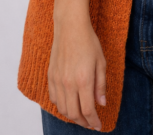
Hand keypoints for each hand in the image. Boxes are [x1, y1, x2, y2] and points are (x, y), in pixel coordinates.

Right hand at [48, 0, 105, 129]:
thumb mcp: (101, 62)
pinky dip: (61, 106)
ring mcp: (57, 80)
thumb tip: (101, 104)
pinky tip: (69, 104)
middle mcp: (68, 83)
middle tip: (91, 123)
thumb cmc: (88, 42)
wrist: (70, 27)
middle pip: (74, 114)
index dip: (94, 121)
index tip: (99, 126)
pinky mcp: (50, 76)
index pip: (88, 110)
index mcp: (83, 80)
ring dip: (72, 116)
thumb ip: (101, 85)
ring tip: (81, 116)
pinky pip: (54, 98)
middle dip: (83, 122)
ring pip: (62, 108)